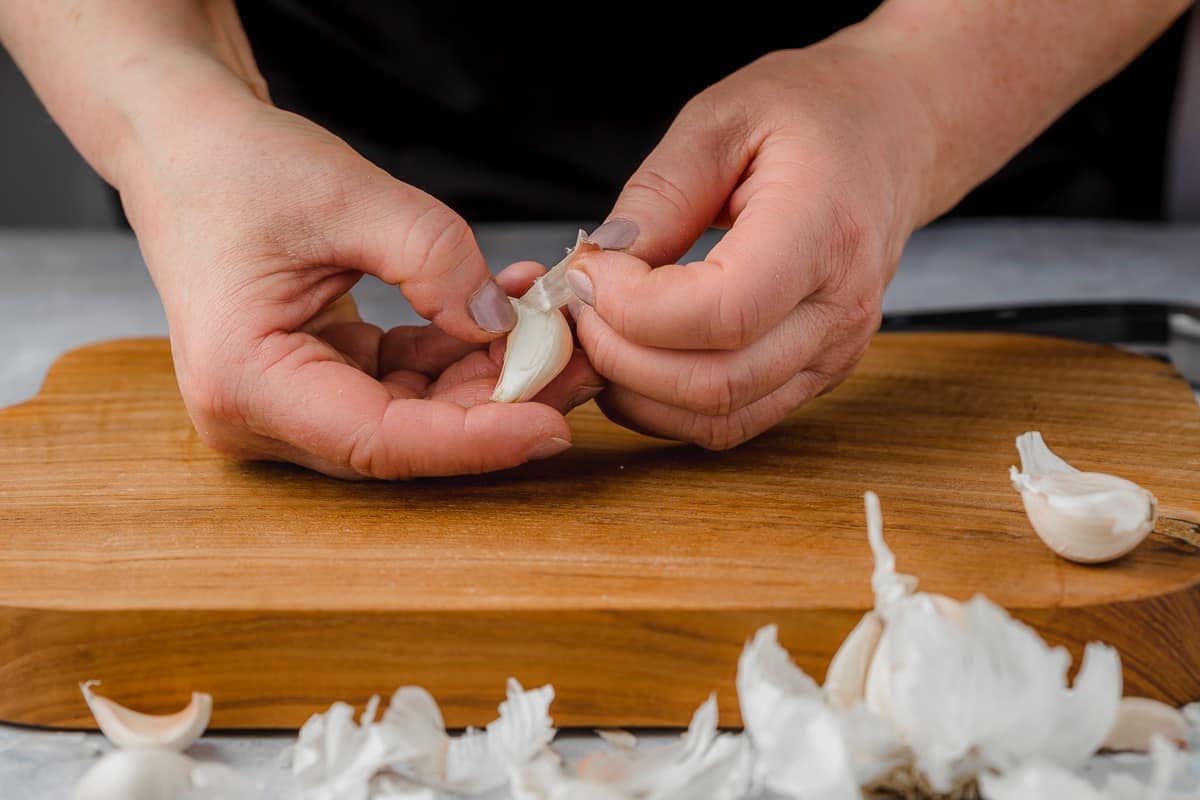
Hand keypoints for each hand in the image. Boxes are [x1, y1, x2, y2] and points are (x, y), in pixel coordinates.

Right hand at [120, 97, 599, 478]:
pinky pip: (403, 385)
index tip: (553, 425)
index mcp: (245, 382)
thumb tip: (502, 320)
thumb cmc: (237, 169)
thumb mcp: (347, 195)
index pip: (379, 440)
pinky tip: (507, 312)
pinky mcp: (315, 382)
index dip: (474, 441)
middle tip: (580, 361)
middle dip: (499, 403)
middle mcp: (259, 414)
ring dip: (488, 376)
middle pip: (404, 437)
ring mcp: (287, 405)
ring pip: (413, 415)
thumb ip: (434, 256)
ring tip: (556, 328)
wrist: (188, 151)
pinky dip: (457, 354)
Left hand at [566, 42, 932, 448]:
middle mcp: (840, 309)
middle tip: (578, 307)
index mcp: (826, 230)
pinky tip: (634, 357)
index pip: (724, 313)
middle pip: (715, 383)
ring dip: (635, 391)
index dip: (634, 309)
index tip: (589, 271)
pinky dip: (665, 406)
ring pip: (718, 419)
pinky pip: (730, 423)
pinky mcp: (815, 377)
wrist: (888, 136)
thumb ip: (660, 193)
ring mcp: (833, 354)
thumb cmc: (810, 115)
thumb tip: (600, 263)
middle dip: (620, 357)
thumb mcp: (723, 117)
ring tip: (599, 332)